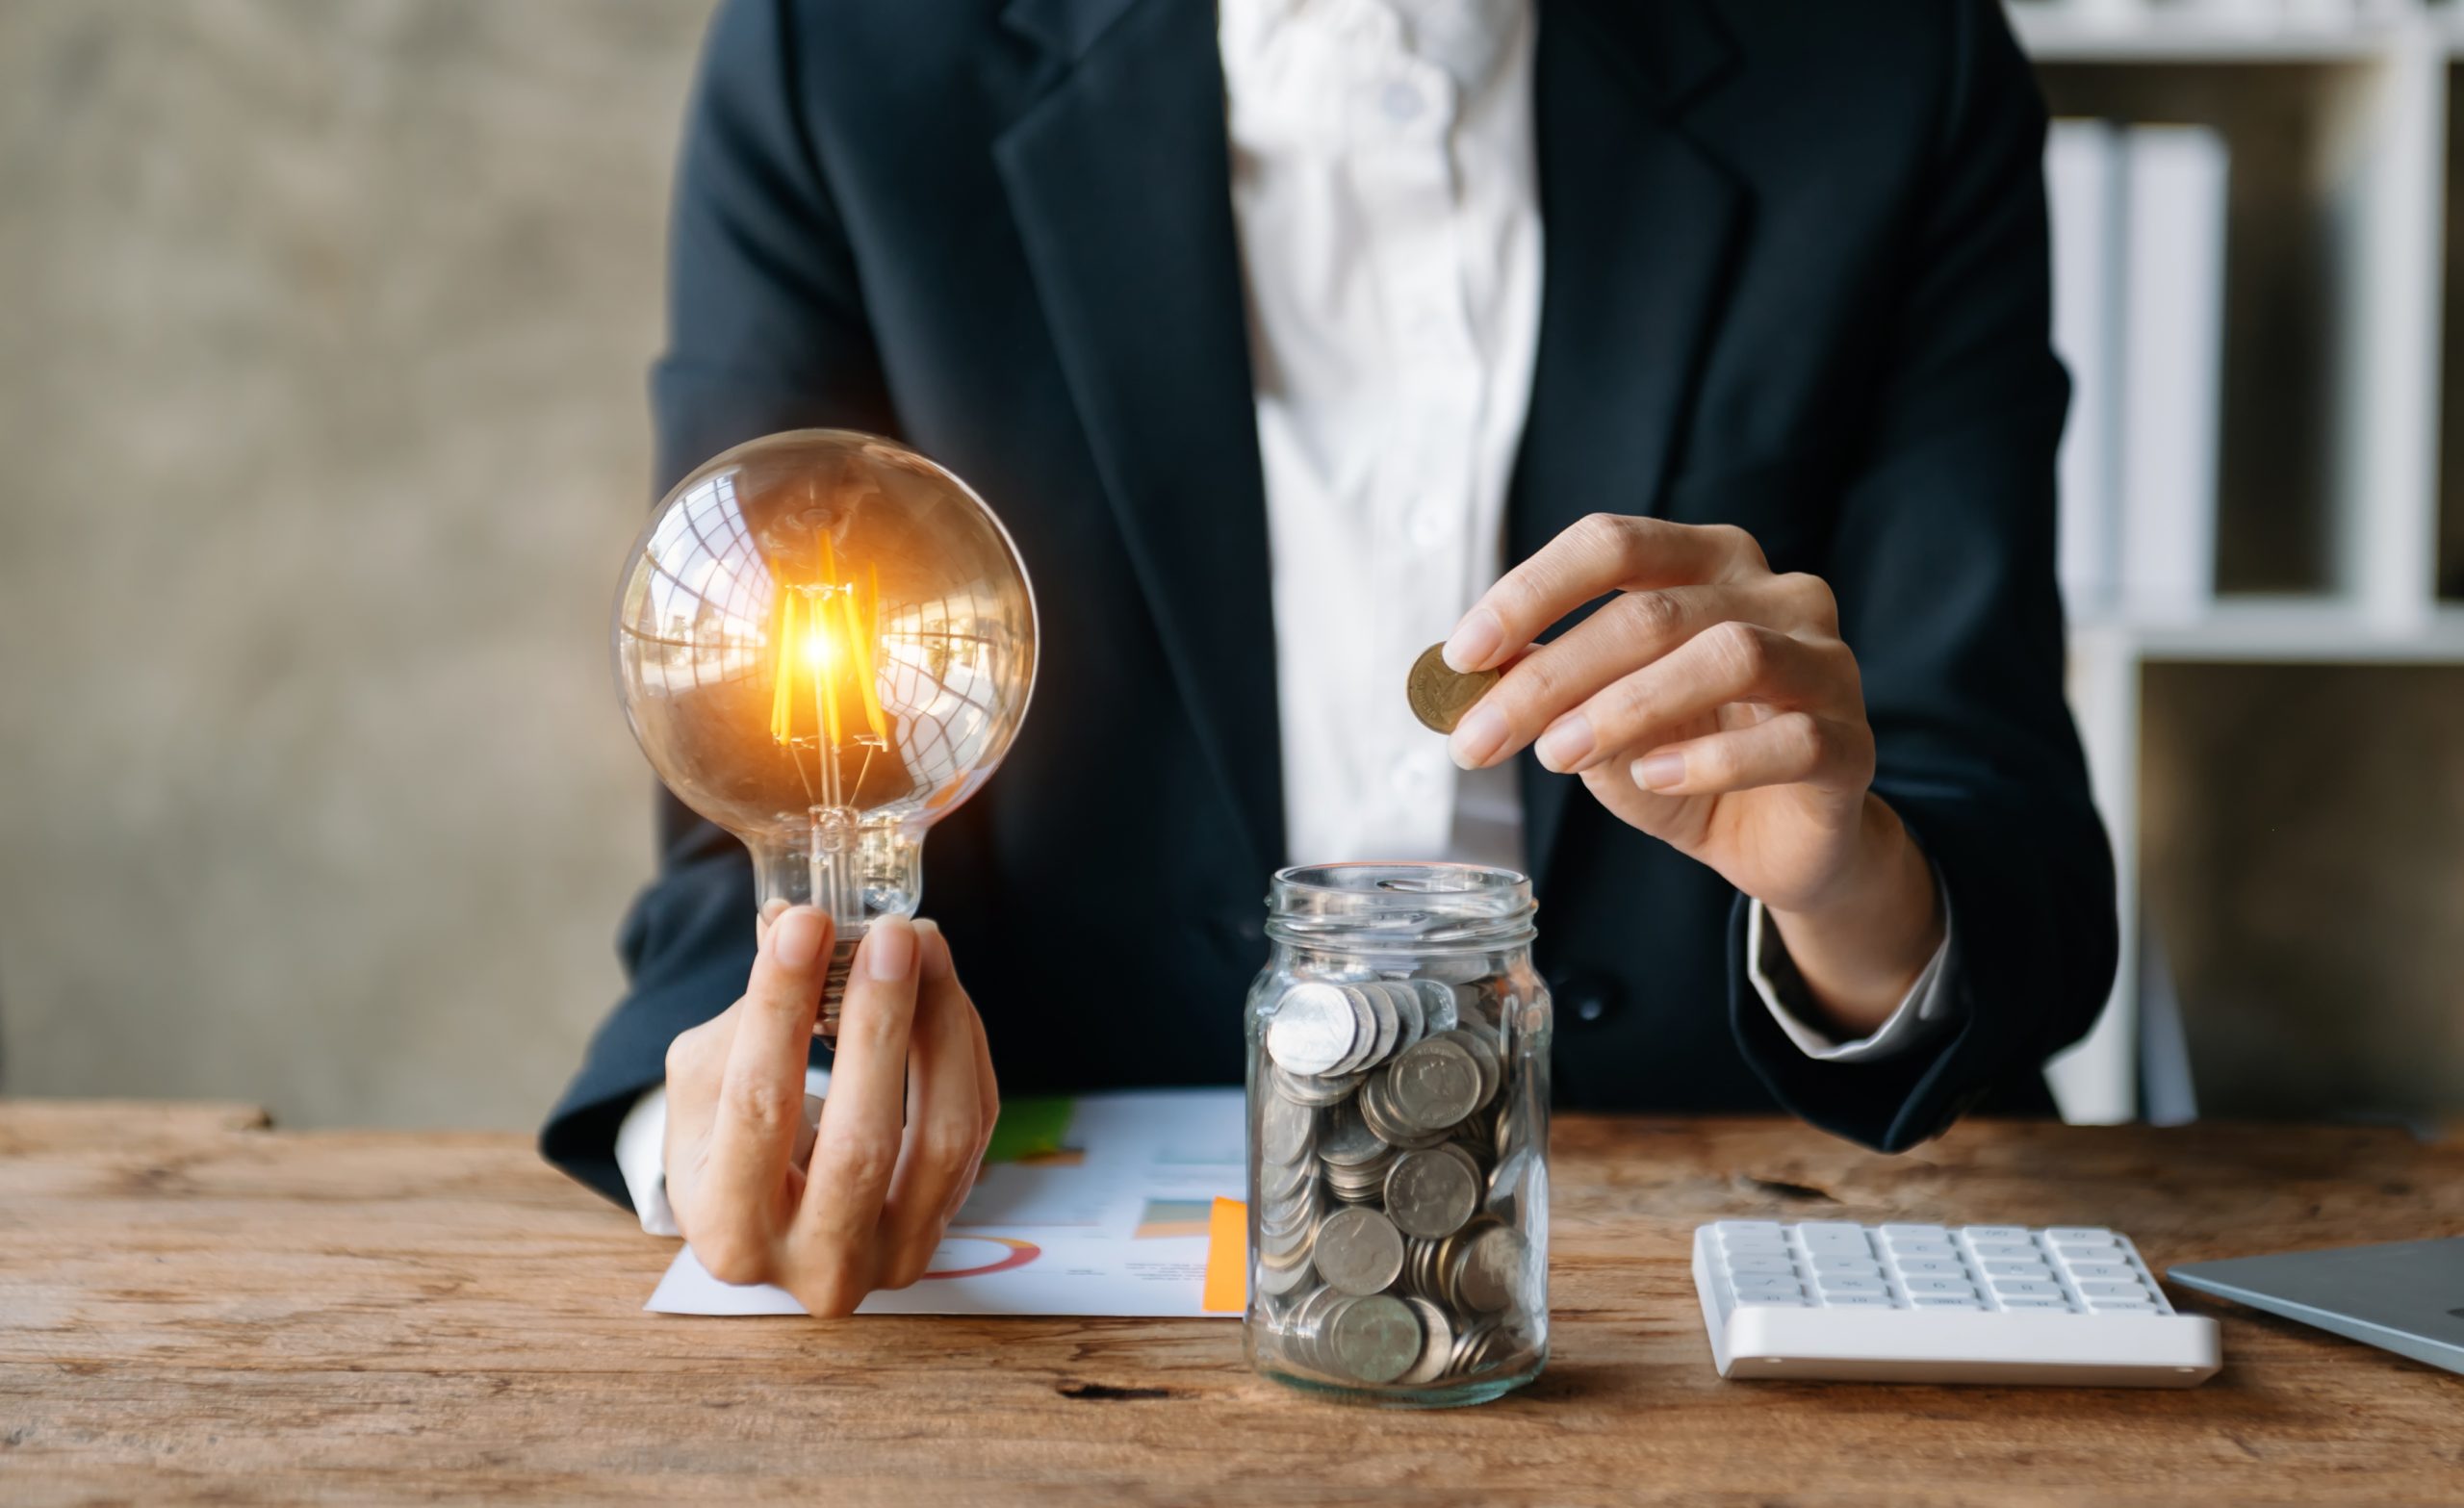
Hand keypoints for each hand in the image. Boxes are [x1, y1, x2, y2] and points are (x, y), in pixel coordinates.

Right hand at [660, 908, 997, 1316]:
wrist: (771, 1217)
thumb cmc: (723, 1141)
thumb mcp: (705, 1082)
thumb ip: (751, 1011)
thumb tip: (795, 923)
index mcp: (727, 1233)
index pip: (756, 1106)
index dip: (782, 1008)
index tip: (806, 924)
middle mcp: (814, 1265)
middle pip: (862, 1140)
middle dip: (881, 1022)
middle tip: (889, 934)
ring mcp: (890, 1256)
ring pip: (942, 1138)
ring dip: (940, 1027)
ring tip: (925, 946)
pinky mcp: (944, 1227)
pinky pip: (973, 1126)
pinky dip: (962, 1047)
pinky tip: (941, 987)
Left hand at [1442, 513, 1940, 1032]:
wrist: (1774, 844)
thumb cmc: (1683, 761)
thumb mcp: (1595, 723)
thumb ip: (1546, 688)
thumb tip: (1468, 673)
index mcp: (1707, 563)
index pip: (1613, 544)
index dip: (1531, 592)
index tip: (1461, 655)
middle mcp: (1777, 593)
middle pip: (1654, 610)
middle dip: (1551, 676)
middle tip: (1480, 737)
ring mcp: (1826, 662)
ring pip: (1729, 655)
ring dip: (1626, 707)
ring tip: (1558, 757)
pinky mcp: (1852, 744)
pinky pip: (1790, 738)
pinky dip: (1710, 759)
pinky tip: (1654, 777)